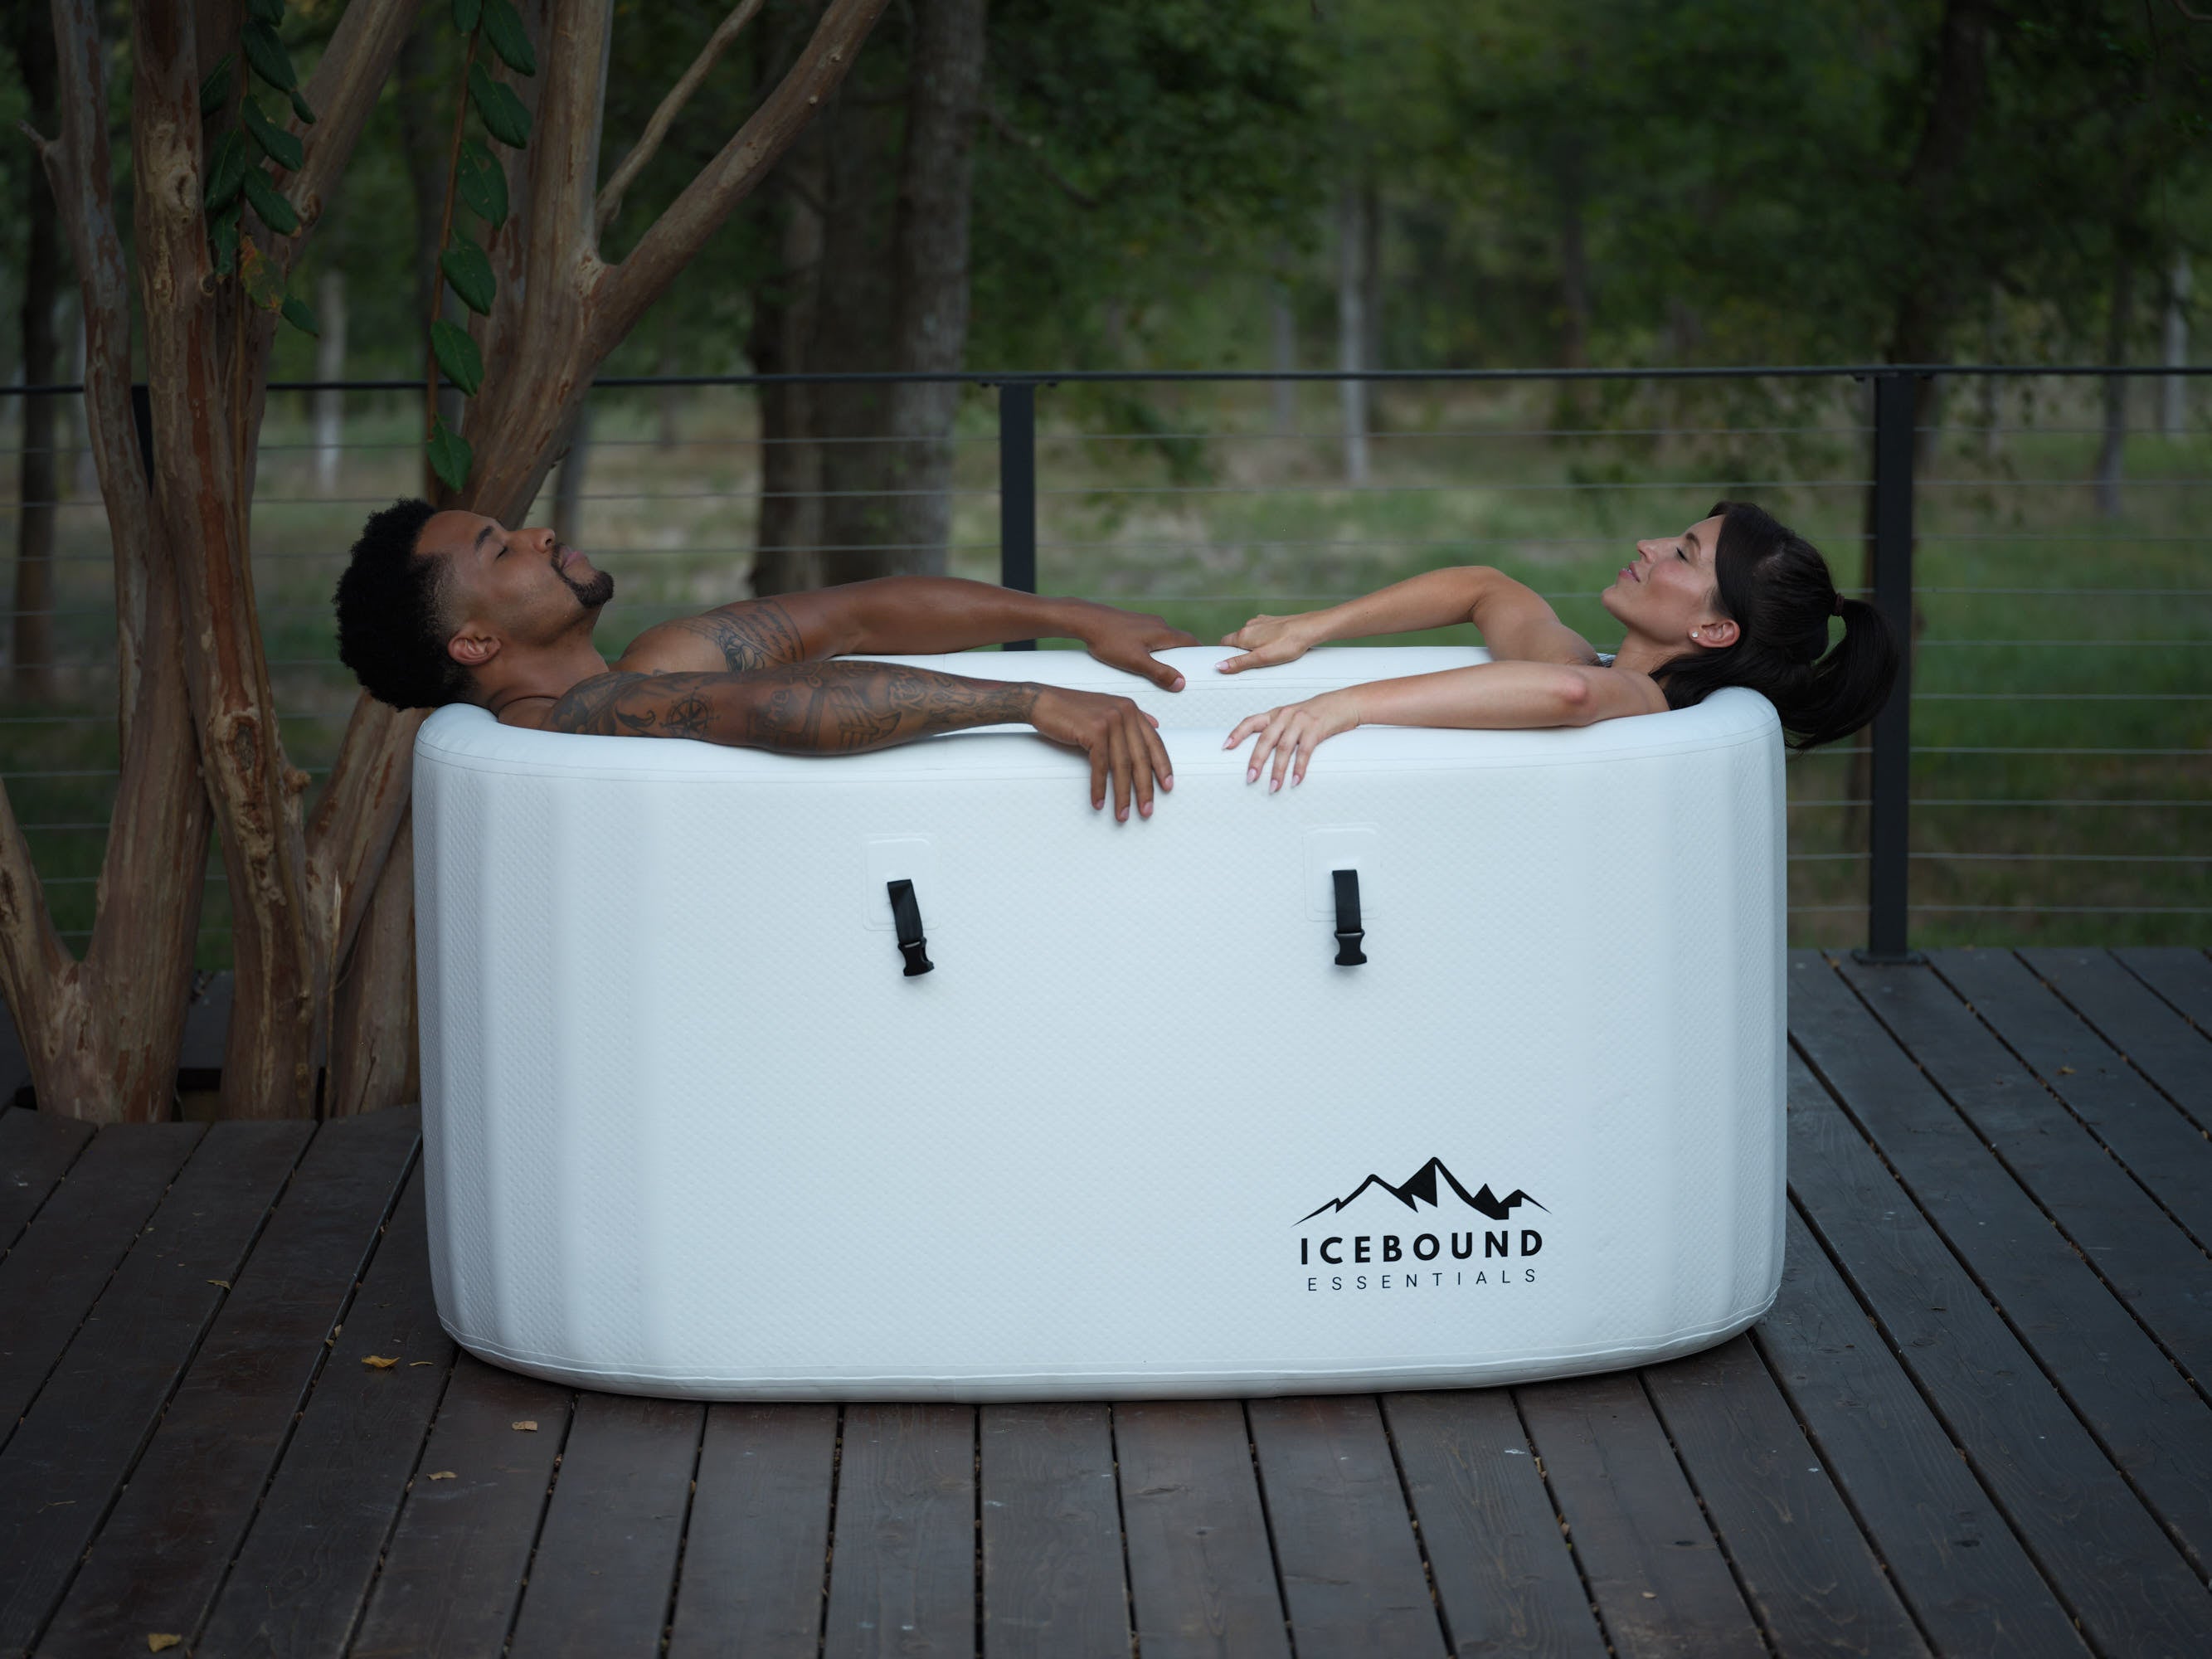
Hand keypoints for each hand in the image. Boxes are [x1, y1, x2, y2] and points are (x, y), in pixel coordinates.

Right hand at [1030, 686, 1174, 820]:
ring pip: (1122, 766)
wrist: (1043, 701)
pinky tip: (1099, 802)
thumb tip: (1155, 724)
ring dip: (1122, 794)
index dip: (1163, 766)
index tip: (1167, 787)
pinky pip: (1100, 766)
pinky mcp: (1094, 730)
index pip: (1155, 742)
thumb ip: (1130, 717)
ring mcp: (1110, 720)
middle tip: (1147, 810)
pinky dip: (1099, 787)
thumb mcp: (1107, 708)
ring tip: (1123, 814)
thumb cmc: (1072, 708)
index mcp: (1131, 709)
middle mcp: (1125, 713)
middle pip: (1141, 758)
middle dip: (1145, 788)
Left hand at [1079, 606, 1198, 690]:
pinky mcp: (1132, 623)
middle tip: (1186, 671)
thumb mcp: (1136, 662)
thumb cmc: (1109, 641)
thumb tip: (1181, 683)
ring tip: (1166, 668)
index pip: (1191, 642)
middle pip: (1179, 640)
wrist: (1085, 620)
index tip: (1204, 665)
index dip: (1199, 653)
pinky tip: (1144, 657)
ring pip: (1164, 638)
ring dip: (1168, 651)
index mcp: (1163, 633)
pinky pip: (1151, 636)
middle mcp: (1158, 624)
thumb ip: (1159, 673)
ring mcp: (1145, 621)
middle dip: (1184, 655)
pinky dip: (1154, 647)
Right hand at [1217, 612, 1318, 672]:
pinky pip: (1262, 633)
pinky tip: (1274, 647)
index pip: (1224, 643)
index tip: (1227, 664)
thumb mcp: (1262, 658)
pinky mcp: (1273, 622)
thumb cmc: (1288, 644)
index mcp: (1244, 634)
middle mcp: (1250, 625)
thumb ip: (1240, 663)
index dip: (1223, 654)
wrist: (1310, 628)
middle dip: (1239, 652)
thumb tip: (1219, 667)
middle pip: (1236, 640)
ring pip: (1250, 636)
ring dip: (1252, 646)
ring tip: (1264, 657)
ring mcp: (1262, 622)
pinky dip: (1263, 640)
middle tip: (1249, 665)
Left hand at [1225, 690, 1361, 790]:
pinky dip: (1299, 768)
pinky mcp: (1316, 729)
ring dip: (1277, 770)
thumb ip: (1279, 730)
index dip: (1237, 733)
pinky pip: (1305, 751)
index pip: (1251, 722)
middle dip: (1256, 760)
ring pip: (1283, 748)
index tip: (1226, 747)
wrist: (1344, 703)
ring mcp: (1300, 721)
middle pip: (1265, 739)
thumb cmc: (1317, 713)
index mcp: (1276, 713)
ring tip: (1273, 787)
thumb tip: (1264, 753)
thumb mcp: (1293, 717)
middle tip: (1250, 778)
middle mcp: (1285, 715)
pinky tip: (1295, 780)